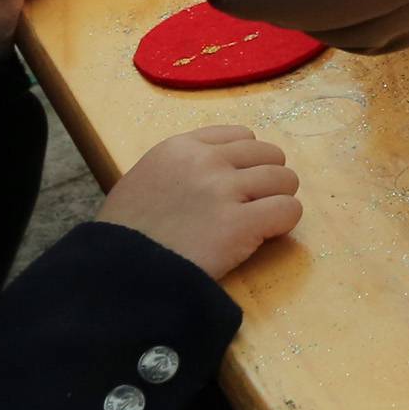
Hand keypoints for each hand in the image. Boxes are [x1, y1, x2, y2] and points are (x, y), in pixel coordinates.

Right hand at [96, 125, 302, 277]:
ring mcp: (224, 190)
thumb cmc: (125, 236)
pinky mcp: (240, 224)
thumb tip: (212, 172)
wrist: (121, 274)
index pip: (240, 135)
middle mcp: (206, 161)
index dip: (247, 161)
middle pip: (268, 154)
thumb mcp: (142, 181)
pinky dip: (283, 222)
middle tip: (254, 205)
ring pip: (284, 178)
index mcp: (180, 147)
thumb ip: (177, 169)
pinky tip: (266, 236)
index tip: (239, 183)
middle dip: (268, 179)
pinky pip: (287, 209)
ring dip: (279, 200)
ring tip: (261, 221)